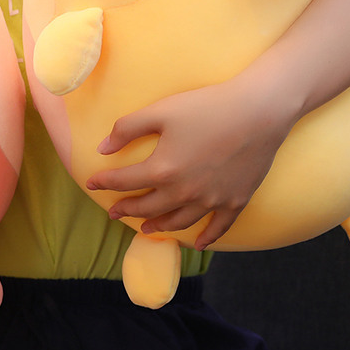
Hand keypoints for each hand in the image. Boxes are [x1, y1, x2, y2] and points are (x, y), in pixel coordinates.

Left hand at [85, 74, 295, 248]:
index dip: (105, 182)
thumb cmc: (207, 106)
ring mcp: (212, 201)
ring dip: (158, 227)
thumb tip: (102, 148)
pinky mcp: (235, 201)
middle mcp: (184, 192)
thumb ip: (127, 129)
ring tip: (146, 229)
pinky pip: (217, 228)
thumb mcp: (161, 111)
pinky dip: (206, 238)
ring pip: (178, 221)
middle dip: (127, 209)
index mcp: (162, 170)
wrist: (259, 111)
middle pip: (148, 207)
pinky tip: (197, 243)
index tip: (91, 183)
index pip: (125, 181)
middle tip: (114, 212)